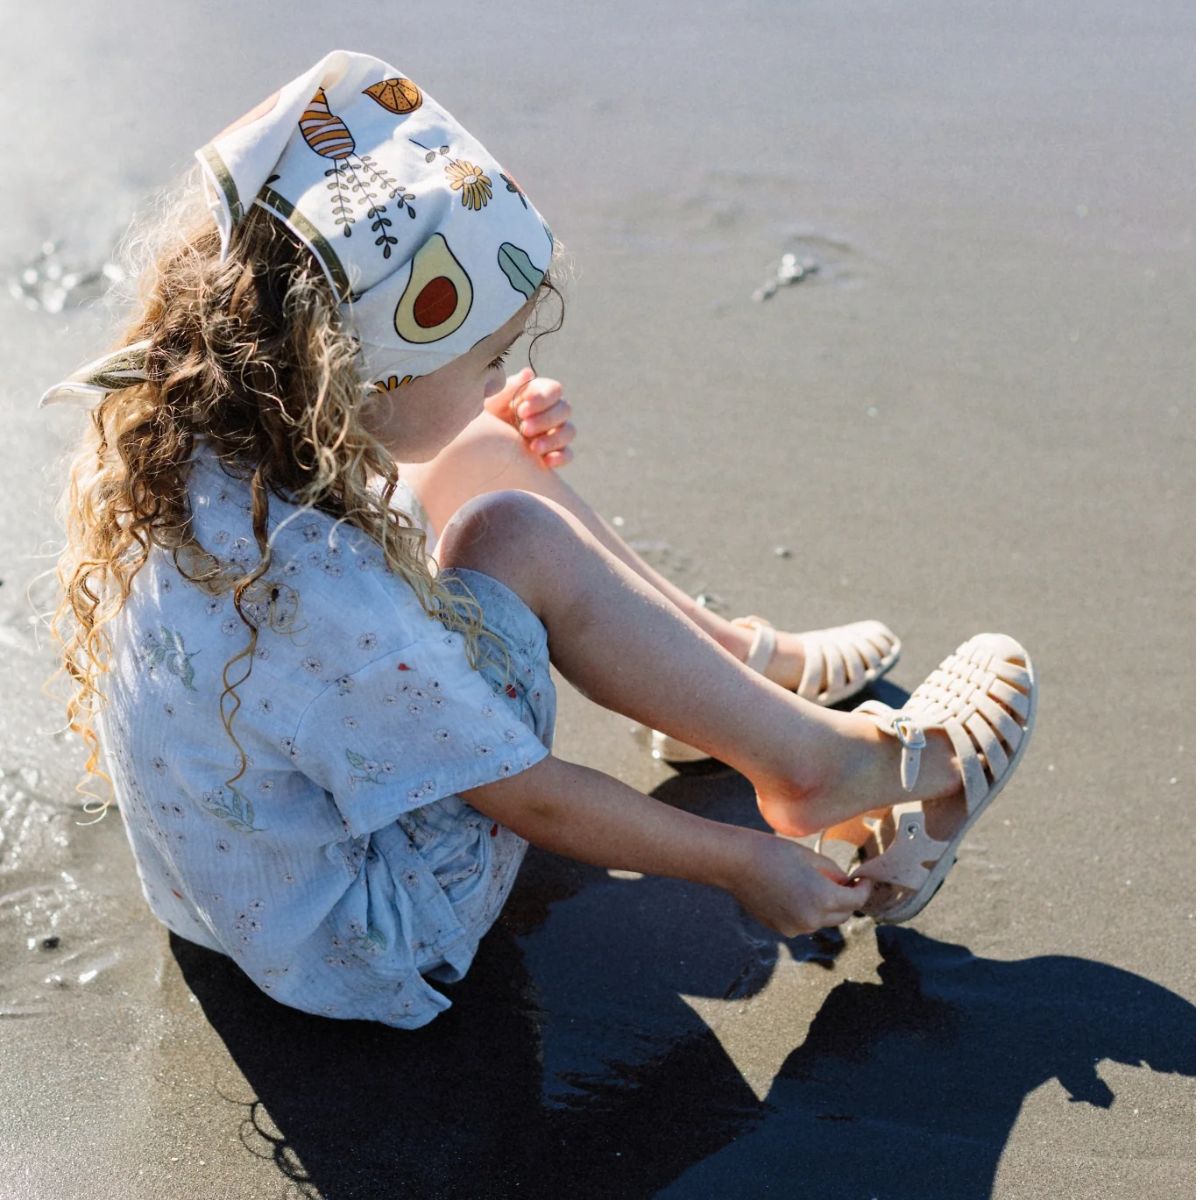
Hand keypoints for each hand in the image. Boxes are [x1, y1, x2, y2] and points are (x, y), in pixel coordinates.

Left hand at [483, 366, 575, 468]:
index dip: (542, 399)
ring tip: (532, 448)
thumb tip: (528, 373)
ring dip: (553, 439)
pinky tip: (545, 462)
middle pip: (564, 410)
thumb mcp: (493, 402)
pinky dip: (560, 457)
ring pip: (569, 431)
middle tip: (524, 429)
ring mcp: (556, 432)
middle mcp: (552, 410)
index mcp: (539, 393)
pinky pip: (567, 454)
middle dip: (545, 420)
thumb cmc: (488, 417)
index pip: (554, 390)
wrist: (482, 446)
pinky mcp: (555, 452)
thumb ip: (510, 388)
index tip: (521, 410)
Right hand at [731, 834, 871, 936]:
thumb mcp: (810, 857)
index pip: (856, 900)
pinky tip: (794, 893)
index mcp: (823, 898)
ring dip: (826, 907)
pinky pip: (803, 923)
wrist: (736, 863)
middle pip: (842, 915)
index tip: (864, 880)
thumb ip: (833, 873)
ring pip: (823, 921)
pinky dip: (807, 912)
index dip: (864, 889)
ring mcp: (795, 928)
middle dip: (847, 900)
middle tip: (844, 882)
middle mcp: (812, 919)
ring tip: (814, 885)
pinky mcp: (781, 930)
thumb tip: (846, 883)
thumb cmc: (772, 853)